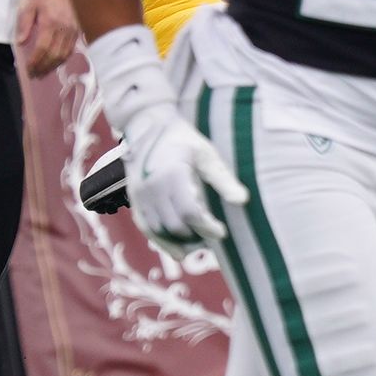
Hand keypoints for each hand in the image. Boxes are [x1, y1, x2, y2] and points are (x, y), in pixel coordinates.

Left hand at [16, 0, 78, 77]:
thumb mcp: (31, 3)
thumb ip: (24, 22)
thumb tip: (20, 42)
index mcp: (50, 22)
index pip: (42, 48)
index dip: (35, 61)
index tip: (28, 69)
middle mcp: (64, 29)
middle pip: (54, 55)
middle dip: (43, 67)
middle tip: (34, 75)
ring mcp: (73, 31)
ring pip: (64, 55)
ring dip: (53, 67)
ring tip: (42, 73)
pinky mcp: (79, 31)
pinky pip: (71, 49)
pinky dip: (62, 59)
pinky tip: (55, 63)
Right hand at [120, 103, 249, 248]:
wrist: (148, 126)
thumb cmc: (182, 140)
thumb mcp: (206, 155)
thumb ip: (223, 179)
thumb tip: (242, 201)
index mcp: (173, 174)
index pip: (190, 212)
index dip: (207, 227)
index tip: (221, 231)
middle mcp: (153, 186)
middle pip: (174, 225)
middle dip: (195, 237)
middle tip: (211, 239)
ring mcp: (140, 194)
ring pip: (158, 230)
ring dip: (178, 242)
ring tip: (197, 244)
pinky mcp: (134, 198)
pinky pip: (145, 227)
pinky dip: (160, 240)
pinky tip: (176, 249)